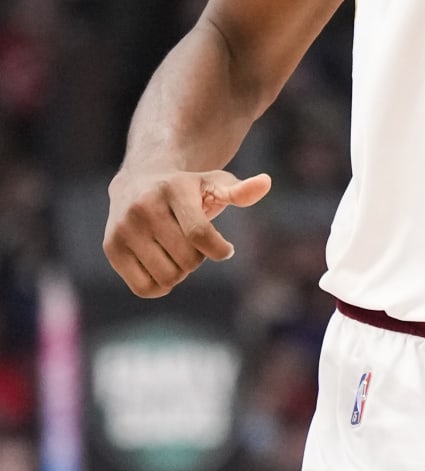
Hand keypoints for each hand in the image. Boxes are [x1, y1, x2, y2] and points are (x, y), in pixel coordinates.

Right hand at [103, 168, 270, 297]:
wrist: (138, 182)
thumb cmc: (187, 189)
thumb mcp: (214, 184)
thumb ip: (240, 191)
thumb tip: (266, 183)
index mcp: (174, 190)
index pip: (199, 234)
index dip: (218, 250)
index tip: (227, 250)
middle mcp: (144, 207)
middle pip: (186, 260)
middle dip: (198, 259)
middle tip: (194, 247)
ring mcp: (125, 228)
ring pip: (167, 277)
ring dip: (180, 273)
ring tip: (177, 253)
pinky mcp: (112, 248)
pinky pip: (143, 288)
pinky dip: (161, 287)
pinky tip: (164, 268)